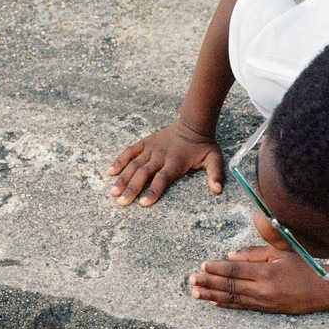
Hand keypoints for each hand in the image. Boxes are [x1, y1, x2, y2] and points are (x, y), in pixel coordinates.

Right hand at [108, 121, 224, 206]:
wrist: (193, 124)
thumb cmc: (203, 146)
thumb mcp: (215, 159)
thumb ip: (216, 174)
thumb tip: (218, 190)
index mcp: (176, 162)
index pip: (162, 178)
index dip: (153, 190)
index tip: (143, 203)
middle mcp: (161, 155)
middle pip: (143, 174)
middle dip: (132, 189)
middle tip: (121, 202)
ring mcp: (151, 149)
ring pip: (134, 164)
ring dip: (123, 178)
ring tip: (113, 192)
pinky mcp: (145, 143)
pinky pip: (130, 151)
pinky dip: (120, 160)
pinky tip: (110, 171)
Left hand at [189, 245, 328, 314]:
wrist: (322, 291)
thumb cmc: (303, 267)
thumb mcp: (281, 252)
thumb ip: (255, 253)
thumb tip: (230, 256)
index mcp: (266, 272)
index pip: (235, 270)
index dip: (217, 268)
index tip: (203, 265)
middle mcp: (262, 289)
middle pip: (229, 286)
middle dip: (208, 282)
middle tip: (191, 280)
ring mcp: (263, 302)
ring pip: (232, 298)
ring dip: (211, 295)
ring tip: (195, 293)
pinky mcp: (265, 310)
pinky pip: (241, 306)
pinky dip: (225, 304)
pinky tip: (212, 302)